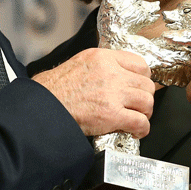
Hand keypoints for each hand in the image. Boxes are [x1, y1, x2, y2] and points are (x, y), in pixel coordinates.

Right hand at [33, 48, 154, 138]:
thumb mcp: (80, 63)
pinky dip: (141, 129)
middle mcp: (111, 73)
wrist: (43, 106)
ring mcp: (113, 94)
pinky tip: (134, 131)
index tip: (139, 86)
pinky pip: (140, 122)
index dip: (143, 78)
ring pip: (147, 102)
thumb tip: (115, 73)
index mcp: (103, 58)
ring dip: (144, 113)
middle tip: (138, 105)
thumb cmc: (54, 88)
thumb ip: (101, 65)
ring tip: (136, 118)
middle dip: (145, 97)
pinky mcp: (111, 115)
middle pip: (146, 84)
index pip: (140, 64)